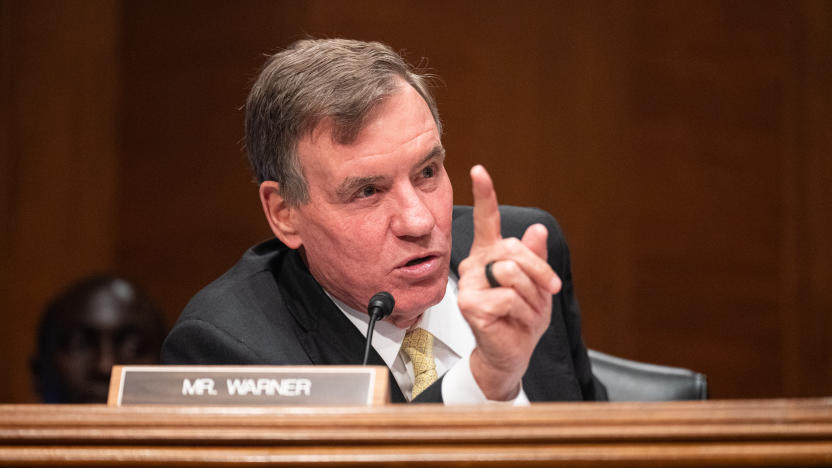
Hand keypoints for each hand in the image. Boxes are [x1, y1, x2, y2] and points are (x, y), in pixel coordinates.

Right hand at [457, 165, 561, 399]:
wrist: (511, 353)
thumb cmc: (521, 318)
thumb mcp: (537, 285)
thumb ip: (535, 258)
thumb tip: (538, 230)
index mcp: (490, 254)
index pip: (487, 220)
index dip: (485, 194)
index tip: (479, 170)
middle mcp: (475, 264)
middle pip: (514, 250)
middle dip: (540, 271)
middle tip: (549, 290)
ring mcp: (468, 284)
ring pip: (512, 273)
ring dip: (531, 296)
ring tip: (526, 312)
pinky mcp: (468, 304)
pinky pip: (508, 298)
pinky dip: (522, 312)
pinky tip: (513, 322)